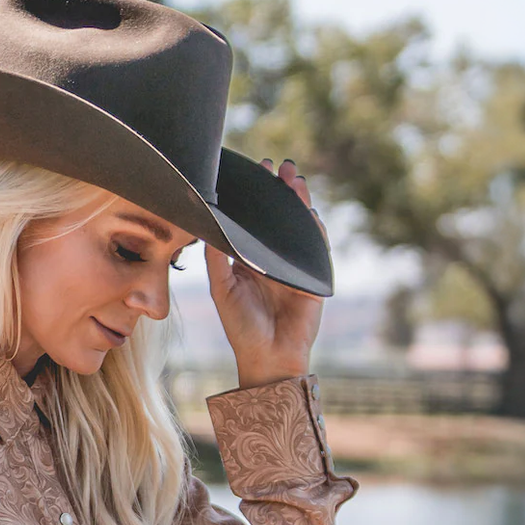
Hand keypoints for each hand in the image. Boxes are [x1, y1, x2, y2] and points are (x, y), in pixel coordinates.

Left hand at [204, 158, 327, 386]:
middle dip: (282, 192)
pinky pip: (317, 249)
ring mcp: (294, 268)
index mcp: (250, 260)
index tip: (256, 172)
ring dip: (301, 204)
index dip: (257, 198)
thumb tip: (207, 223)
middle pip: (280, 218)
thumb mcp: (222, 288)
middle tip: (281, 168)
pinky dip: (316, 231)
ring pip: (300, 228)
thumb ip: (216, 258)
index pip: (254, 221)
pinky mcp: (313, 279)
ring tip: (296, 181)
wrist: (267, 356)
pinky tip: (311, 213)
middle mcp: (273, 260)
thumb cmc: (241, 327)